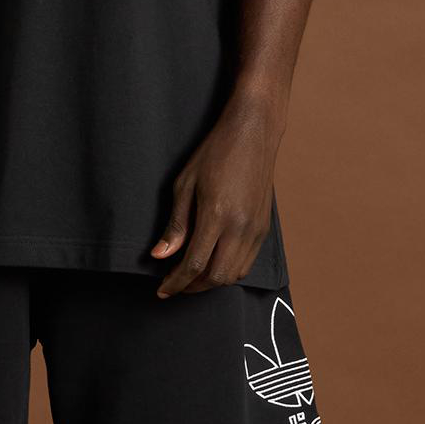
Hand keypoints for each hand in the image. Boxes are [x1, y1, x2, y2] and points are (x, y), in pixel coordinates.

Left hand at [150, 91, 282, 296]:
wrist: (253, 133)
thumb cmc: (215, 152)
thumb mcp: (185, 184)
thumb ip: (175, 224)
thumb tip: (160, 255)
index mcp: (216, 215)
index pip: (194, 264)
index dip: (176, 283)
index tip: (162, 290)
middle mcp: (240, 227)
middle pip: (216, 277)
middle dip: (193, 287)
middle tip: (174, 284)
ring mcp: (256, 229)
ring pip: (234, 274)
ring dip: (211, 281)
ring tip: (192, 276)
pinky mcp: (264, 227)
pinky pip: (247, 262)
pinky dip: (228, 271)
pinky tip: (214, 262)